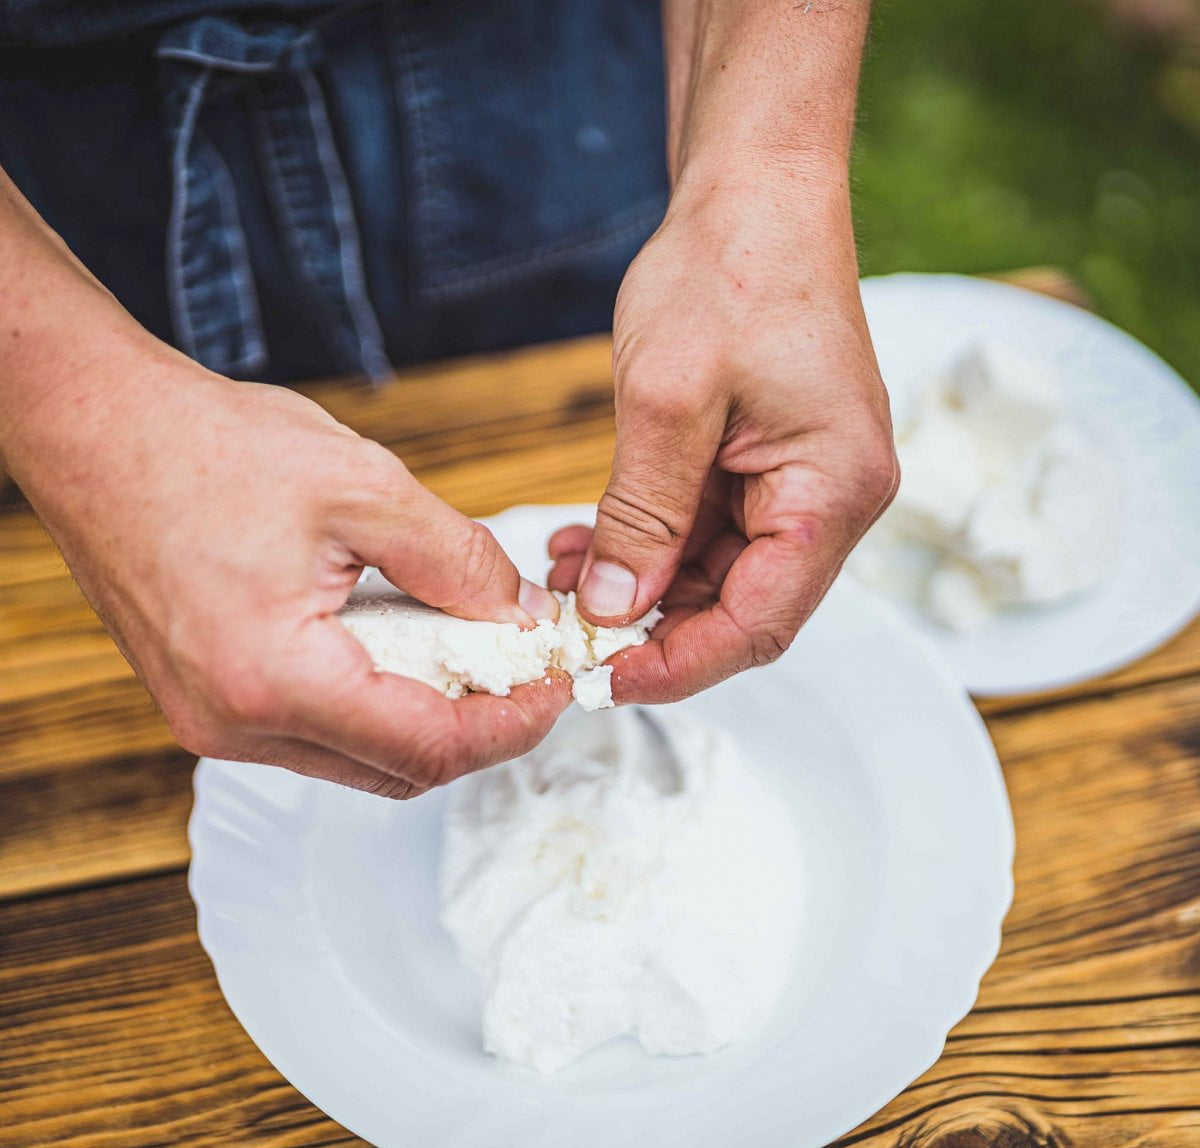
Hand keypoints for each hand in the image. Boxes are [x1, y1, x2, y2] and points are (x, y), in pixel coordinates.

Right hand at [7, 349, 568, 797]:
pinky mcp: (209, 699)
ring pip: (359, 756)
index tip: (558, 686)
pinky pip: (317, 727)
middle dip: (480, 727)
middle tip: (529, 670)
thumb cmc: (205, 446)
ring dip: (429, 715)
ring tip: (477, 650)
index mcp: (274, 680)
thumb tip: (519, 613)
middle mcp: (236, 724)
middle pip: (397, 768)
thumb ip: (459, 560)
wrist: (94, 426)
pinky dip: (378, 699)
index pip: (429, 747)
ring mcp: (214, 720)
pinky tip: (409, 643)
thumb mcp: (364, 487)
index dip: (513, 724)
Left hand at [549, 176, 897, 701]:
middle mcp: (833, 498)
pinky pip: (710, 530)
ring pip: (719, 574)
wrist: (756, 189)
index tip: (604, 678)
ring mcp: (804, 481)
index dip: (679, 666)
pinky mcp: (771, 463)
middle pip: (742, 607)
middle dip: (652, 625)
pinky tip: (591, 539)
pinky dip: (651, 541)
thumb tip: (615, 613)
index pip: (759, 623)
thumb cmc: (729, 269)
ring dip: (642, 585)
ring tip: (565, 573)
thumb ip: (642, 518)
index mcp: (833, 491)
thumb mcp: (667, 401)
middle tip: (569, 626)